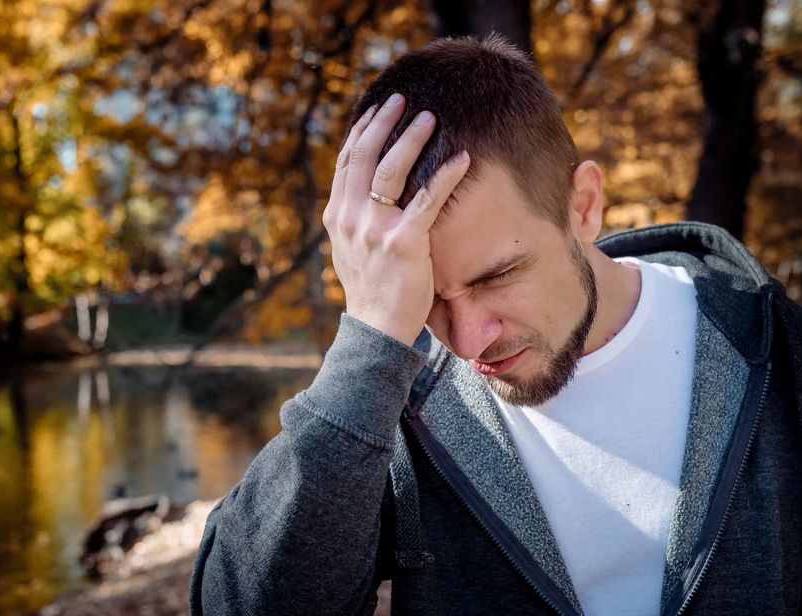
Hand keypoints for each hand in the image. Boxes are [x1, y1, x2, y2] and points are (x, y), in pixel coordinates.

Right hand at [322, 93, 471, 345]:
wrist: (377, 329)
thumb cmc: (372, 290)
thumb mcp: (351, 249)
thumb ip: (356, 219)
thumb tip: (366, 191)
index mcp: (337, 216)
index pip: (348, 162)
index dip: (363, 131)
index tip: (379, 109)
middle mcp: (350, 218)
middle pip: (365, 156)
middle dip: (385, 122)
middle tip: (404, 100)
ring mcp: (374, 230)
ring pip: (392, 169)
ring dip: (412, 138)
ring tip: (430, 117)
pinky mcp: (403, 243)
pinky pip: (427, 200)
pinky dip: (446, 176)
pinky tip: (463, 159)